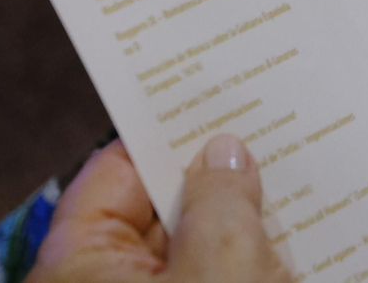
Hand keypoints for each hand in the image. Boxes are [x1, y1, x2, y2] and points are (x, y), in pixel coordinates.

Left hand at [27, 134, 289, 282]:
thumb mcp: (223, 266)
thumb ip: (221, 200)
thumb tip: (223, 154)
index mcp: (76, 271)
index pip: (112, 175)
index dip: (164, 136)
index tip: (212, 102)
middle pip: (155, 217)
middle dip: (212, 181)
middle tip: (265, 138)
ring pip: (188, 258)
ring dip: (238, 232)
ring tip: (291, 186)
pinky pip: (210, 280)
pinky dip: (243, 270)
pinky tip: (291, 247)